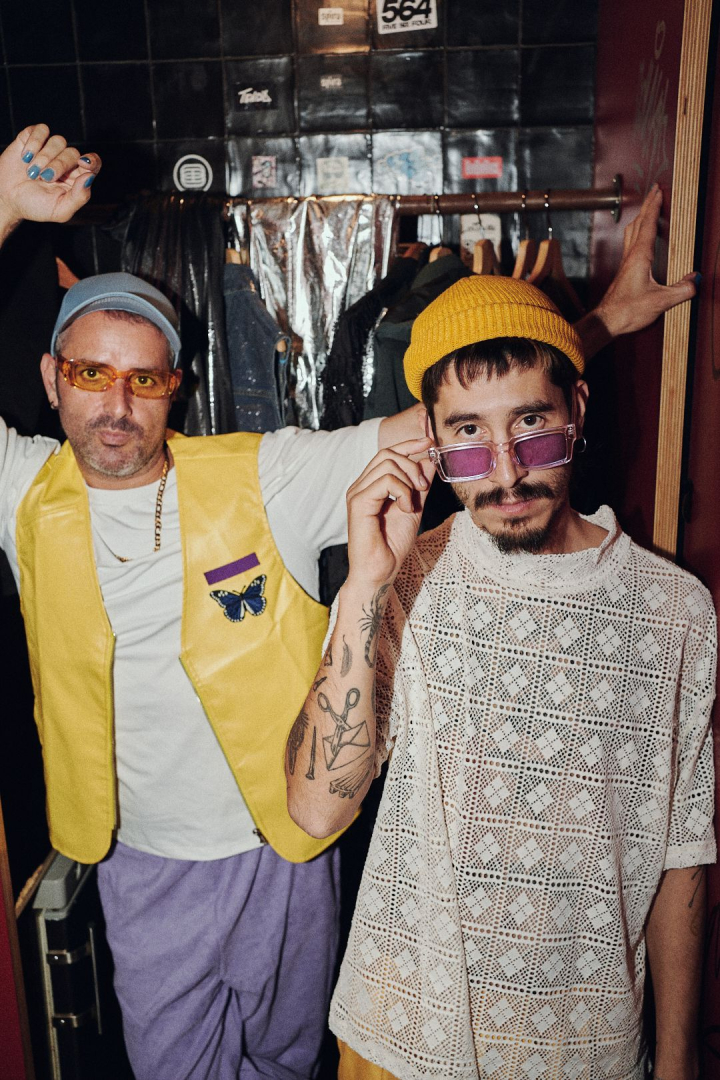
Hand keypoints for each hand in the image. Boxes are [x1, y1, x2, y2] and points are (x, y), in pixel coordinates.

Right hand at [0, 125, 100, 239]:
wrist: (7, 199)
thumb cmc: (35, 206)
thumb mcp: (60, 210)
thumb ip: (79, 197)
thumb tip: (90, 177)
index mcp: (76, 178)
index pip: (93, 164)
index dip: (92, 161)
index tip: (83, 163)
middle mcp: (66, 162)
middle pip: (72, 153)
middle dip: (57, 166)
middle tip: (44, 178)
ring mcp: (50, 148)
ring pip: (58, 140)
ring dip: (44, 157)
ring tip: (32, 172)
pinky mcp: (33, 138)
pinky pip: (41, 130)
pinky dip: (34, 142)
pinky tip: (25, 157)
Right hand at [346, 437, 434, 589]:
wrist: (380, 571)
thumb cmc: (392, 545)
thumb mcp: (413, 507)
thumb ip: (419, 485)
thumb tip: (430, 461)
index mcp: (370, 485)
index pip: (388, 453)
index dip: (409, 444)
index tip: (429, 442)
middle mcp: (361, 485)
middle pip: (388, 453)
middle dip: (413, 464)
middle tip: (423, 488)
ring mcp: (357, 492)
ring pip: (388, 463)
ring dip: (409, 480)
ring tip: (413, 503)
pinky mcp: (359, 502)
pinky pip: (386, 480)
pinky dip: (403, 491)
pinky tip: (406, 508)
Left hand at [594, 184, 696, 337]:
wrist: (606, 322)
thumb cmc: (627, 311)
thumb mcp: (660, 301)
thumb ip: (681, 290)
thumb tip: (696, 280)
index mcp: (639, 257)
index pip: (648, 225)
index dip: (654, 207)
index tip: (659, 191)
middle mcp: (630, 256)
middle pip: (638, 223)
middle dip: (647, 205)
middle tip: (654, 190)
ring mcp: (625, 263)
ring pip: (631, 232)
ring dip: (641, 217)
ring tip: (648, 208)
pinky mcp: (624, 272)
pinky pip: (630, 244)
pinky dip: (637, 232)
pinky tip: (640, 237)